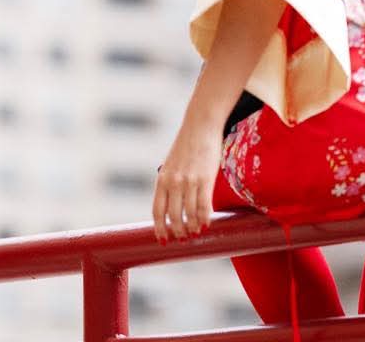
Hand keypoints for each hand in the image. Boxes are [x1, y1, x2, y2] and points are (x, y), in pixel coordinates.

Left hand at [152, 115, 222, 241]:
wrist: (201, 125)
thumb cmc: (187, 145)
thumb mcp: (171, 164)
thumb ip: (169, 183)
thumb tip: (172, 205)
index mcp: (162, 179)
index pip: (157, 211)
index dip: (160, 228)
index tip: (164, 240)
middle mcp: (174, 182)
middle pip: (174, 217)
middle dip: (178, 232)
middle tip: (184, 238)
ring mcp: (189, 181)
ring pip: (189, 214)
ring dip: (193, 227)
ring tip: (196, 232)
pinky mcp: (205, 178)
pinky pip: (204, 205)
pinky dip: (205, 218)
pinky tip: (207, 223)